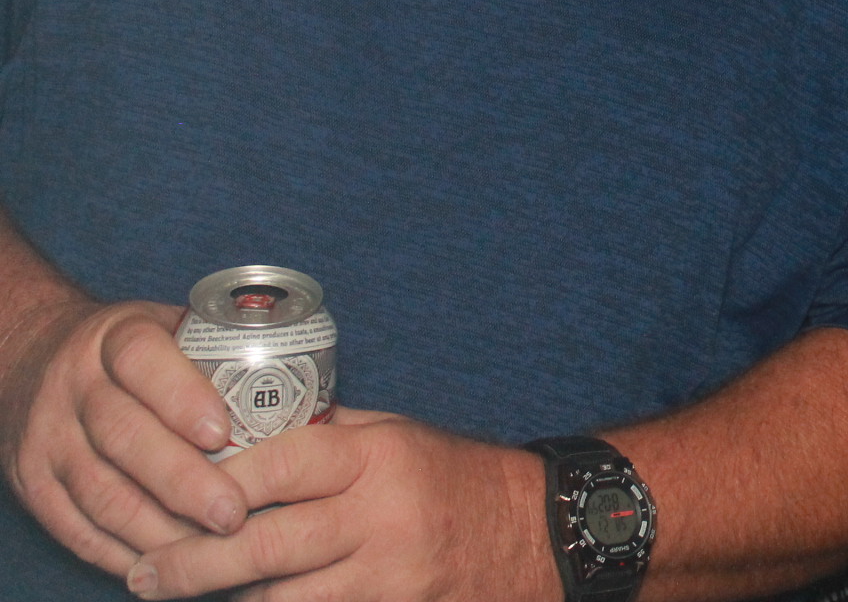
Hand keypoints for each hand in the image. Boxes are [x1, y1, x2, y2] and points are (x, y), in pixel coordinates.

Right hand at [0, 296, 246, 574]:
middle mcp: (75, 384)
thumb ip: (226, 357)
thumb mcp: (173, 329)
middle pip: (125, 436)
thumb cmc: (139, 353)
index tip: (224, 433)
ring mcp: (48, 435)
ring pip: (100, 490)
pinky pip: (74, 526)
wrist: (39, 357)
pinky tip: (163, 564)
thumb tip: (321, 399)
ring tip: (209, 551)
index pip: (145, 361)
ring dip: (156, 529)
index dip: (183, 398)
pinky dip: (119, 552)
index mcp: (117, 337)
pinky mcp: (32, 482)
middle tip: (234, 514)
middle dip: (183, 481)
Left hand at [125, 406, 555, 601]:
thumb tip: (246, 432)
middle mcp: (380, 517)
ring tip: (171, 593)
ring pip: (280, 599)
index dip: (217, 480)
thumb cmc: (453, 477)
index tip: (169, 488)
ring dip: (222, 599)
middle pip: (266, 546)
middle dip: (191, 564)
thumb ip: (326, 439)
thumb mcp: (395, 437)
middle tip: (142, 571)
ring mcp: (387, 576)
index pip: (281, 463)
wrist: (535, 531)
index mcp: (377, 458)